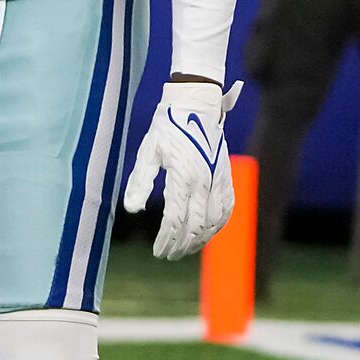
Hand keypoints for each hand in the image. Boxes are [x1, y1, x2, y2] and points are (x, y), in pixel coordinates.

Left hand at [120, 78, 241, 259]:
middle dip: (182, 245)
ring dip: (201, 239)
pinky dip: (219, 224)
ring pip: (215, 222)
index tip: (157, 251)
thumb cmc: (166, 127)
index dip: (166, 240)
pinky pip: (228, 208)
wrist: (195, 104)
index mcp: (182, 177)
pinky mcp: (226, 176)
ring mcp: (219, 180)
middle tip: (169, 255)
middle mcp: (204, 182)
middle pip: (196, 226)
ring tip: (186, 247)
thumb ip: (140, 182)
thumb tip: (132, 209)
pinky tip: (209, 232)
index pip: (175, 220)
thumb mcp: (147, 152)